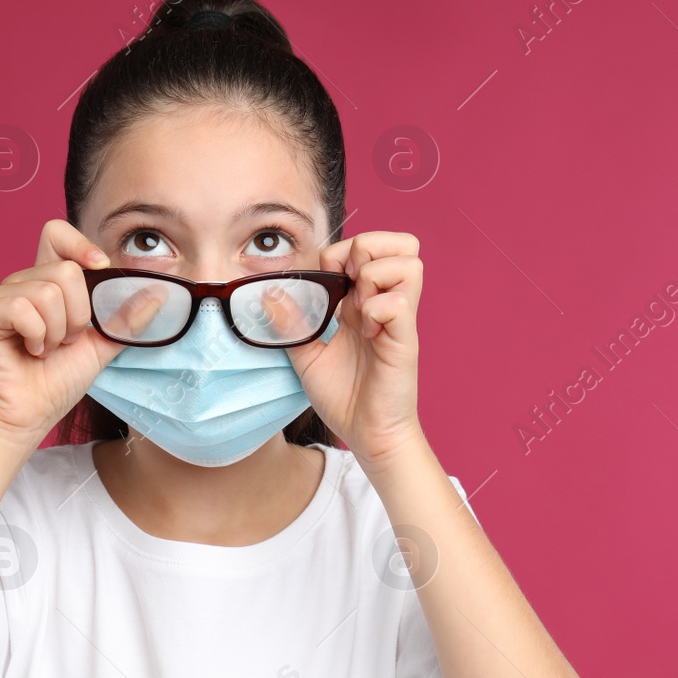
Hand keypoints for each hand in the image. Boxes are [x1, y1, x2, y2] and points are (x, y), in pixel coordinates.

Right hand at [0, 220, 126, 445]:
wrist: (29, 416)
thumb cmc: (57, 382)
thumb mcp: (101, 346)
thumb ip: (125, 319)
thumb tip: (160, 292)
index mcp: (46, 282)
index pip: (56, 234)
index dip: (80, 244)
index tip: (99, 267)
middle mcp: (20, 283)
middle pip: (65, 269)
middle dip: (78, 314)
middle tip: (66, 341)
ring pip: (47, 291)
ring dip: (57, 331)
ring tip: (47, 350)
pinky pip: (21, 308)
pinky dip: (36, 336)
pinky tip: (30, 351)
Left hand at [286, 230, 424, 466]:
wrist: (367, 434)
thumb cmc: (345, 397)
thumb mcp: (306, 356)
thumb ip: (291, 324)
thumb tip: (268, 292)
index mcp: (364, 302)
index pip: (368, 246)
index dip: (341, 251)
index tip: (325, 280)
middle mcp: (386, 303)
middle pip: (401, 242)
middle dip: (366, 250)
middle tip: (349, 282)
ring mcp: (399, 320)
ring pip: (408, 263)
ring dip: (374, 278)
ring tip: (358, 307)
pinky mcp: (405, 340)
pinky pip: (398, 303)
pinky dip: (376, 310)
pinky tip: (366, 331)